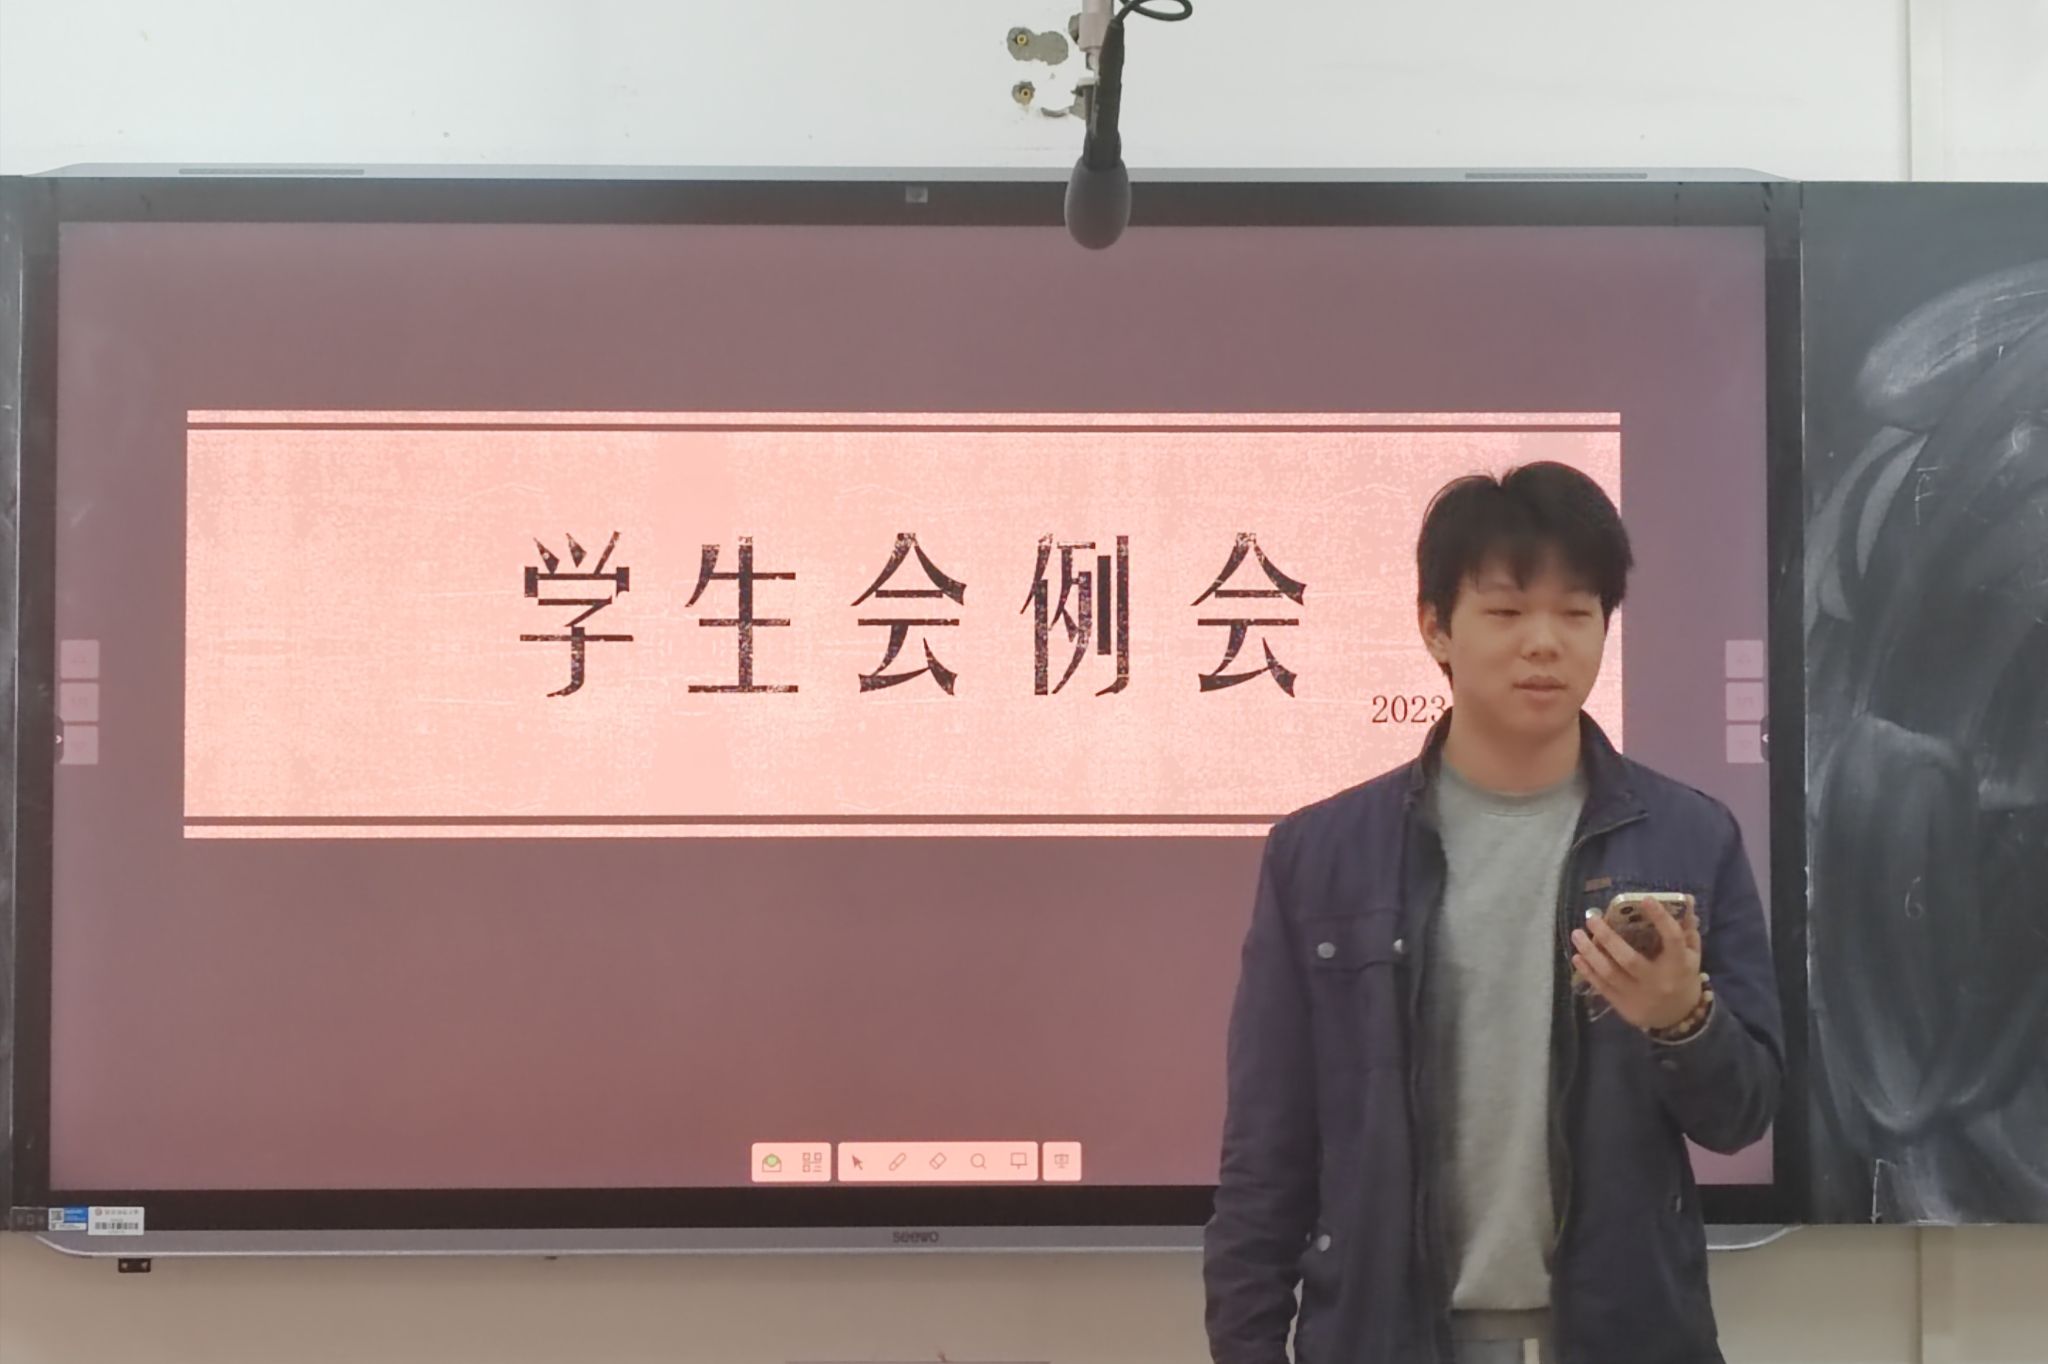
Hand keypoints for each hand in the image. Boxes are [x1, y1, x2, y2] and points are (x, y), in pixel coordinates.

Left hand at [1571, 898, 1702, 1032]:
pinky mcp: (1623, 1005)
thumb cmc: (1683, 978)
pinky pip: (1602, 987)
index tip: (1646, 899)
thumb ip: (1687, 929)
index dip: (1661, 919)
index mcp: (1678, 965)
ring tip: (1576, 934)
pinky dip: (1587, 971)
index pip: (1672, 939)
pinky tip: (1577, 956)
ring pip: (1610, 973)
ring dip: (1590, 953)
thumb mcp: (1691, 955)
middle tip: (1591, 918)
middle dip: (1607, 937)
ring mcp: (1638, 995)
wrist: (1678, 1018)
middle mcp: (1657, 981)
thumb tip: (1686, 900)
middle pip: (1629, 959)